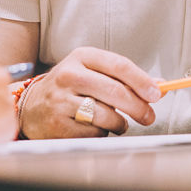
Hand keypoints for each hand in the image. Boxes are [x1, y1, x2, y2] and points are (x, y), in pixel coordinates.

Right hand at [18, 47, 160, 138]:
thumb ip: (124, 78)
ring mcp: (62, 100)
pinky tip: (94, 128)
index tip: (156, 94)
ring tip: (118, 123)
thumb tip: (158, 87)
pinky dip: (101, 134)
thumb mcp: (93, 72)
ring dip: (120, 123)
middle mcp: (69, 75)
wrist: (32, 106)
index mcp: (82, 57)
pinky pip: (94, 133)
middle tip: (149, 116)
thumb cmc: (70, 88)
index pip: (119, 66)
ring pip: (106, 115)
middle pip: (115, 92)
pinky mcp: (58, 124)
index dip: (142, 81)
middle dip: (139, 107)